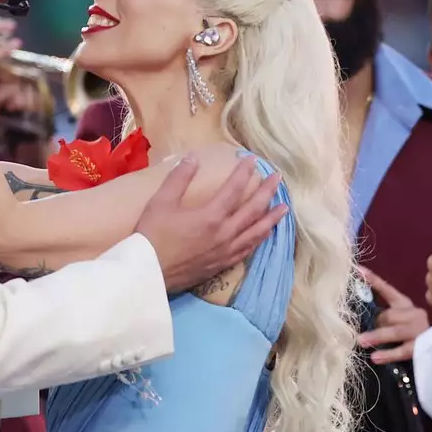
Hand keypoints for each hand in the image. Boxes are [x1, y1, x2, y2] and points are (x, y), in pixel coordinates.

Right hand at [136, 155, 286, 293]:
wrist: (147, 273)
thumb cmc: (151, 236)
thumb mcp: (161, 202)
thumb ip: (179, 178)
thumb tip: (192, 158)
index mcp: (211, 216)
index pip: (234, 189)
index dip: (244, 173)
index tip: (252, 160)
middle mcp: (224, 234)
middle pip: (253, 209)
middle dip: (267, 191)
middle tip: (278, 178)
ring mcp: (226, 251)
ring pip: (256, 232)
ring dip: (271, 218)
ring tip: (284, 208)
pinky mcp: (222, 265)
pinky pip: (248, 250)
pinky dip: (259, 239)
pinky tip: (264, 235)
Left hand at [356, 266, 429, 364]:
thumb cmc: (411, 336)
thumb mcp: (398, 322)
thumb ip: (385, 318)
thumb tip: (361, 320)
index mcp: (406, 304)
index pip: (387, 289)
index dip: (372, 280)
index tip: (357, 270)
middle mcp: (414, 314)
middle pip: (390, 315)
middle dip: (378, 324)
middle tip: (367, 335)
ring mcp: (419, 330)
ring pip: (395, 331)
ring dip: (376, 336)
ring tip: (361, 341)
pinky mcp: (421, 347)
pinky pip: (402, 350)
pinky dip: (387, 354)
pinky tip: (375, 357)